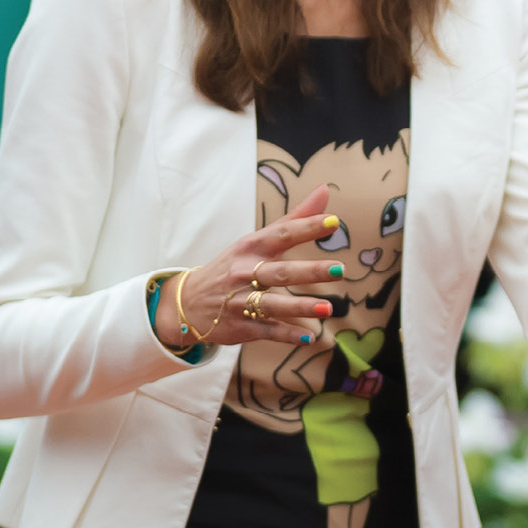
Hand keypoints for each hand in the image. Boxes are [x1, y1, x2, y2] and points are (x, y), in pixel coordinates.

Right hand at [153, 186, 346, 349]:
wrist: (188, 303)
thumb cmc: (234, 266)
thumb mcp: (257, 240)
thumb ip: (294, 219)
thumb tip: (325, 190)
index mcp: (252, 247)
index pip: (282, 234)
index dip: (307, 227)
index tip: (333, 222)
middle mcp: (246, 273)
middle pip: (281, 272)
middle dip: (310, 271)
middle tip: (339, 269)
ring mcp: (241, 301)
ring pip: (274, 305)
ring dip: (301, 307)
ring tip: (327, 308)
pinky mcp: (240, 327)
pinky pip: (267, 331)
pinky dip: (287, 335)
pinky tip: (309, 337)